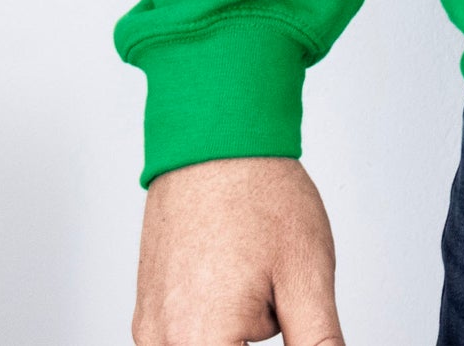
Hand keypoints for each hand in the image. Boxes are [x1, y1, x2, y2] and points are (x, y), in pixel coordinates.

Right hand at [134, 157, 343, 345]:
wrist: (214, 138)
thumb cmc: (260, 195)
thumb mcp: (307, 276)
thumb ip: (317, 341)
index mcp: (202, 341)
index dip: (271, 334)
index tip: (282, 304)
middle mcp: (162, 342)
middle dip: (256, 331)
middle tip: (270, 281)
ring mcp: (149, 328)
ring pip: (208, 343)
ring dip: (235, 330)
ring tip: (253, 271)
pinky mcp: (147, 311)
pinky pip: (186, 334)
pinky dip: (215, 317)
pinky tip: (234, 271)